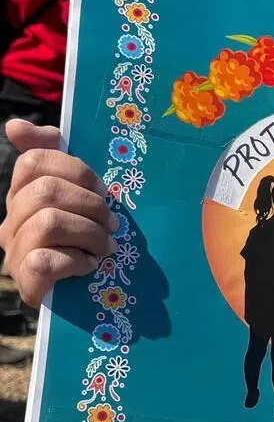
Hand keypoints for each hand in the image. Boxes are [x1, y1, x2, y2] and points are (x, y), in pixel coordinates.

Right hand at [0, 122, 117, 306]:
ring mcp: (14, 251)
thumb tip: (13, 125)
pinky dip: (77, 262)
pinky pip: (46, 260)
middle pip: (46, 190)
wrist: (81, 295)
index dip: (76, 169)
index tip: (103, 188)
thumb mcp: (80, 197)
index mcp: (24, 194)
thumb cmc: (85, 239)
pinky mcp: (25, 280)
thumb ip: (56, 158)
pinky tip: (90, 265)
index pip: (35, 160)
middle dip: (90, 204)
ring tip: (107, 246)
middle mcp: (12, 220)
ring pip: (49, 222)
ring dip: (90, 233)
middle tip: (113, 222)